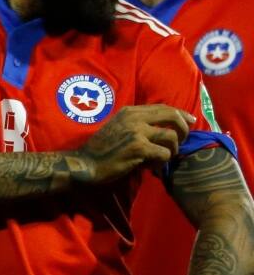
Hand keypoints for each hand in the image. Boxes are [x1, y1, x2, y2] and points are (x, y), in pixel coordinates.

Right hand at [73, 105, 194, 183]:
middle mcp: (134, 118)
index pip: (163, 107)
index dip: (181, 114)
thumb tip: (164, 128)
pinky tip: (152, 166)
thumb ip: (137, 124)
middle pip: (173, 117)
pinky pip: (164, 154)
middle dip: (184, 129)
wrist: (84, 164)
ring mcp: (137, 132)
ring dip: (172, 149)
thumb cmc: (100, 149)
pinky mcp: (139, 148)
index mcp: (130, 112)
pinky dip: (162, 162)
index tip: (191, 121)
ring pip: (172, 136)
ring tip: (162, 158)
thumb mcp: (117, 128)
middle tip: (182, 141)